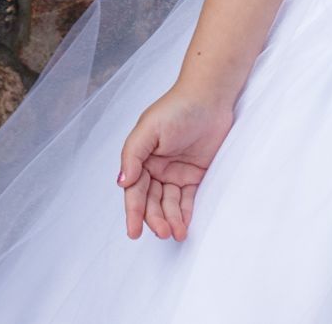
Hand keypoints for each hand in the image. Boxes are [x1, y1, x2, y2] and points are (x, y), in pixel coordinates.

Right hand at [116, 86, 234, 241]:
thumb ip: (133, 154)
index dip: (133, 211)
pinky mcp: (194, 175)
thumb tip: (122, 181)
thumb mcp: (149, 128)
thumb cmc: (177, 108)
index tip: (134, 231)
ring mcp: (175, 173)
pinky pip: (187, 199)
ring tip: (177, 233)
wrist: (210, 98)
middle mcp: (155, 168)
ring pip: (169, 204)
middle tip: (163, 232)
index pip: (135, 189)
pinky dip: (184, 213)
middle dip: (155, 219)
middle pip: (151, 201)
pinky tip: (184, 226)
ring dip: (171, 220)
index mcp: (141, 157)